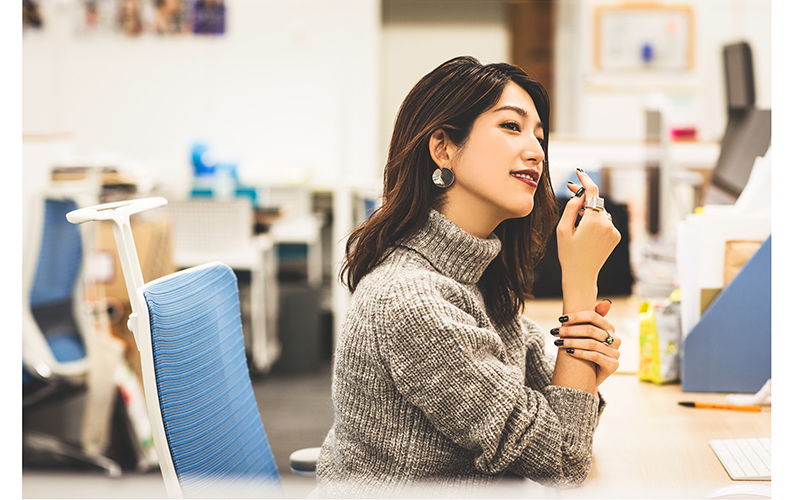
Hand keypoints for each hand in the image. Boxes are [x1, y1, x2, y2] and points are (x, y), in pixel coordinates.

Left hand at [552, 300, 620, 386]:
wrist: (589, 377)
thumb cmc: (586, 351)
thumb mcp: (587, 335)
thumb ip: (592, 318)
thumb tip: (606, 301)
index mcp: (610, 328)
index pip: (594, 316)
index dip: (576, 316)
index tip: (561, 319)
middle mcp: (616, 339)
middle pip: (591, 330)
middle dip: (570, 330)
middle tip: (555, 332)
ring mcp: (616, 353)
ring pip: (592, 343)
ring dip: (572, 341)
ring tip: (557, 342)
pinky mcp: (613, 365)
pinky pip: (595, 356)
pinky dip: (580, 352)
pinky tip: (568, 352)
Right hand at [556, 170, 620, 285]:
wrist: (582, 275)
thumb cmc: (569, 254)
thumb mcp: (563, 229)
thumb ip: (571, 208)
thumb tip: (579, 195)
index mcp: (593, 221)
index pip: (593, 192)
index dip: (586, 180)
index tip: (579, 172)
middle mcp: (607, 223)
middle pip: (596, 202)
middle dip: (584, 197)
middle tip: (570, 190)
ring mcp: (613, 230)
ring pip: (600, 212)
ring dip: (590, 212)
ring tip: (576, 222)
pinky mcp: (616, 236)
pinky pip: (605, 222)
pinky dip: (596, 222)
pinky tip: (586, 233)